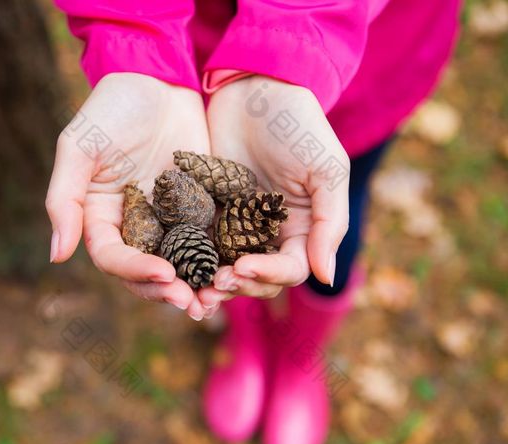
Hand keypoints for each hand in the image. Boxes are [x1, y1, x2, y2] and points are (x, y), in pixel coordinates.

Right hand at [46, 73, 211, 317]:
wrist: (158, 77)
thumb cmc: (112, 108)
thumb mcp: (80, 148)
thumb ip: (66, 200)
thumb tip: (57, 256)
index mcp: (103, 217)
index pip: (114, 257)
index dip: (135, 271)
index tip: (164, 273)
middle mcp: (136, 224)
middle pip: (147, 271)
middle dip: (167, 289)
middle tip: (192, 303)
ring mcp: (170, 218)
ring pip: (180, 263)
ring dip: (195, 285)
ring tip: (215, 298)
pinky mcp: (200, 207)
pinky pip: (209, 239)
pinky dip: (219, 258)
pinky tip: (235, 270)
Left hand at [198, 76, 349, 313]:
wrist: (253, 89)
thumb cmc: (297, 126)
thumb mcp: (326, 170)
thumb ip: (329, 224)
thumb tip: (327, 278)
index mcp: (302, 229)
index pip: (289, 270)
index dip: (269, 275)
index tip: (243, 267)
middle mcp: (269, 234)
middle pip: (258, 279)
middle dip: (239, 285)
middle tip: (215, 282)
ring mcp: (236, 225)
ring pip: (227, 269)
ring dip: (213, 284)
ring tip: (195, 290)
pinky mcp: (207, 213)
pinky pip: (200, 245)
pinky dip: (192, 260)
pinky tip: (178, 267)